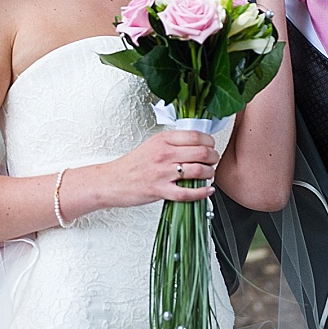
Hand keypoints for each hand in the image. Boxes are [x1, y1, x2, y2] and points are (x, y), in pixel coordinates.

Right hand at [97, 131, 219, 207]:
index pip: (195, 135)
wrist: (113, 181)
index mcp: (162, 140)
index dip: (209, 141)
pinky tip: (207, 191)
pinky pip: (188, 193)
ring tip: (210, 174)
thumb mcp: (152, 144)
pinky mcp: (161, 190)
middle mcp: (164, 154)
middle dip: (213, 157)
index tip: (211, 145)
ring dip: (210, 173)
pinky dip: (202, 192)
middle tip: (213, 160)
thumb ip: (172, 142)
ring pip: (198, 170)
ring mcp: (163, 172)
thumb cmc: (132, 164)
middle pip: (201, 152)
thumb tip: (195, 143)